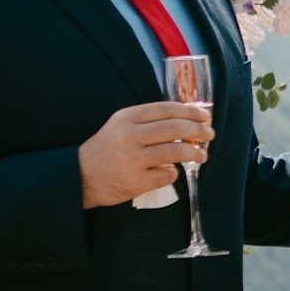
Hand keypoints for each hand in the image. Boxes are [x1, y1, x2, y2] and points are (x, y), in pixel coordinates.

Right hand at [79, 100, 210, 207]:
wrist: (80, 176)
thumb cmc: (106, 149)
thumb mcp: (120, 125)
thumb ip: (148, 121)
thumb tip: (187, 119)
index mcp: (126, 118)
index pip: (166, 109)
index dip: (190, 111)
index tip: (205, 116)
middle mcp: (129, 136)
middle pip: (175, 128)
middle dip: (199, 131)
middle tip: (209, 134)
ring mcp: (133, 160)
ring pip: (176, 151)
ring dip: (194, 153)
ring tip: (201, 155)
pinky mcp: (136, 181)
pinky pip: (168, 174)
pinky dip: (174, 172)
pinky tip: (172, 171)